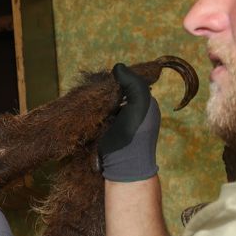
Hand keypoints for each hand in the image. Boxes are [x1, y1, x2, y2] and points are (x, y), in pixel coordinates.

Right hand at [99, 63, 160, 181]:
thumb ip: (133, 83)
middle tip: (94, 92)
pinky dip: (95, 115)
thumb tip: (118, 67)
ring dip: (100, 104)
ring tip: (89, 102)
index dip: (118, 80)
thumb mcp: (139, 103)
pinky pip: (102, 119)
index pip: (132, 84)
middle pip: (119, 95)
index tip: (105, 82)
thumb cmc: (134, 136)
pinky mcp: (110, 136)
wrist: (123, 168)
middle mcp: (137, 114)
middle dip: (107, 92)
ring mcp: (123, 126)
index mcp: (147, 105)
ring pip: (109, 106)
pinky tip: (88, 114)